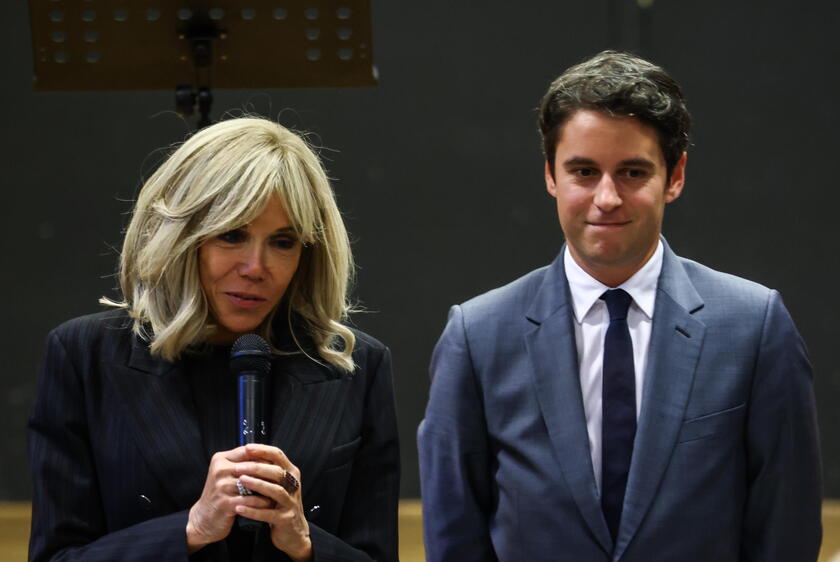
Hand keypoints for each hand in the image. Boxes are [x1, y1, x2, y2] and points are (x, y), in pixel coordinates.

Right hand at [186, 446, 273, 552]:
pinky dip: (262, 503)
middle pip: (252, 466)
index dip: (265, 456)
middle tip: (284, 477)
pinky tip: (270, 505)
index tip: (278, 462)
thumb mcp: (227, 474)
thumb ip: (243, 463)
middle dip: (269, 473)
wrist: (204, 519)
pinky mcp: (225, 503)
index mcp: (220, 459)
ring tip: (280, 491)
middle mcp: (219, 470)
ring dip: (268, 489)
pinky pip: (250, 500)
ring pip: (254, 484)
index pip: (248, 451)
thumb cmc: (220, 495)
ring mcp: (221, 486)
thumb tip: (269, 456)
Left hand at [234, 444, 311, 561]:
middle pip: (277, 472)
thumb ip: (268, 470)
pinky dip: (253, 510)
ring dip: (257, 485)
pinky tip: (239, 508)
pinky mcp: (286, 518)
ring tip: (241, 481)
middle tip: (238, 467)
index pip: (279, 456)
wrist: (292, 531)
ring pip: (275, 490)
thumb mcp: (278, 484)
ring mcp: (291, 502)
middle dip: (257, 468)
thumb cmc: (280, 504)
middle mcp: (293, 485)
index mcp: (291, 473)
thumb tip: (247, 453)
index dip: (263, 450)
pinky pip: (268, 514)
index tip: (247, 448)